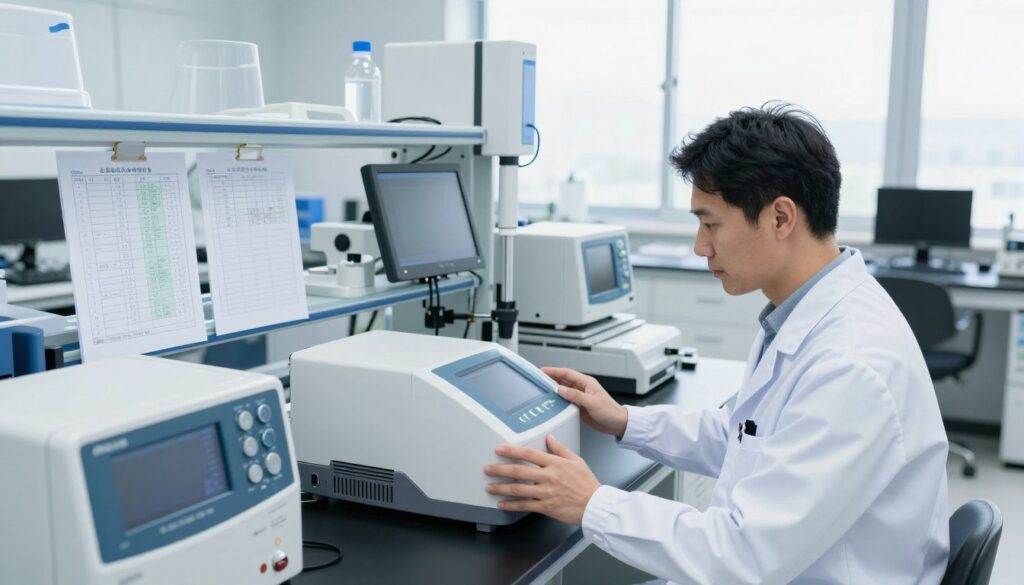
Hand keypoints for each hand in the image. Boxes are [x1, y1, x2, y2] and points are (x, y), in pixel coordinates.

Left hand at [484, 434, 599, 524]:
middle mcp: (548, 476)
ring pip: (518, 489)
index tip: (499, 449)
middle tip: (487, 469)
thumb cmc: (587, 483)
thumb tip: (549, 437)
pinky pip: (525, 505)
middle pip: (519, 471)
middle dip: (500, 469)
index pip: (529, 454)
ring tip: (489, 486)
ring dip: (501, 488)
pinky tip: (501, 504)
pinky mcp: (546, 506)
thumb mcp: (576, 460)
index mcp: (555, 463)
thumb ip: (560, 449)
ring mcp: (546, 492)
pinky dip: (511, 505)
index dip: (512, 451)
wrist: (594, 505)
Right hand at [543, 366, 627, 436]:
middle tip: (538, 379)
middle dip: (551, 378)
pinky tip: (552, 403)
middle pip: (563, 381)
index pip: (567, 374)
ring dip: (553, 390)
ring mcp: (580, 397)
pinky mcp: (579, 406)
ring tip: (541, 390)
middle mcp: (582, 388)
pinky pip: (566, 401)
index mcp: (586, 383)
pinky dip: (558, 401)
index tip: (543, 370)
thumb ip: (576, 396)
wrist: (618, 424)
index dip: (554, 371)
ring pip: (563, 390)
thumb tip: (560, 389)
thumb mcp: (592, 403)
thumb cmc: (610, 412)